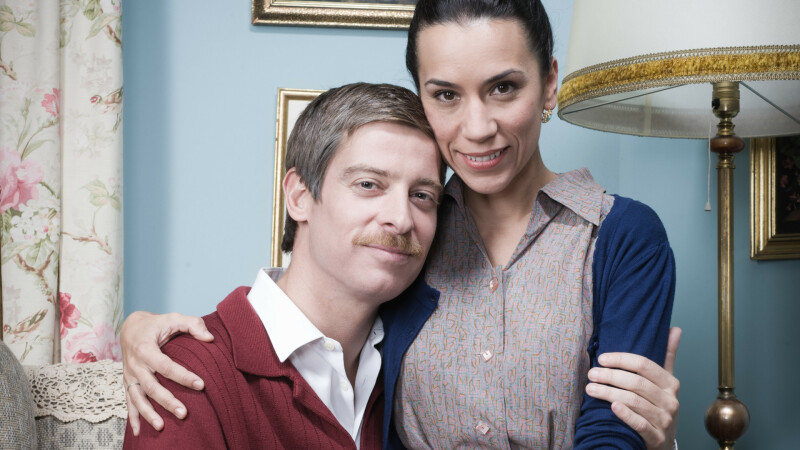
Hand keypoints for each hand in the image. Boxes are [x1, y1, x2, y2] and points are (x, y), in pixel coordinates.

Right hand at [122, 311, 212, 434]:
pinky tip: (138, 432)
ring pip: (137, 398)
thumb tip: (210, 338)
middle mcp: (135, 364)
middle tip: (184, 413)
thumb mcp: (174, 318)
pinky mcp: (127, 382)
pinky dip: (132, 417)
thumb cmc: (156, 324)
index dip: (184, 376)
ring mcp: (129, 375)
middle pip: (151, 387)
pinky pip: (128, 402)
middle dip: (167, 401)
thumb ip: (193, 324)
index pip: (166, 366)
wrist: (130, 327)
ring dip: (148, 413)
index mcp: (146, 349)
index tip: (201, 385)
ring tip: (162, 426)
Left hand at [585, 327, 680, 449]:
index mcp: (670, 383)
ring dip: (609, 394)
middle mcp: (670, 401)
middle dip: (610, 376)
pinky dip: (625, 415)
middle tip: (591, 374)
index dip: (621, 360)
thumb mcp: (665, 382)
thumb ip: (667, 356)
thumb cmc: (659, 406)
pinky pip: (640, 424)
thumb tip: (675, 330)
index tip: (601, 358)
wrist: (663, 441)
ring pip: (634, 402)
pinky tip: (612, 407)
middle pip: (636, 383)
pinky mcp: (657, 438)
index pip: (644, 365)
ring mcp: (664, 420)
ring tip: (590, 389)